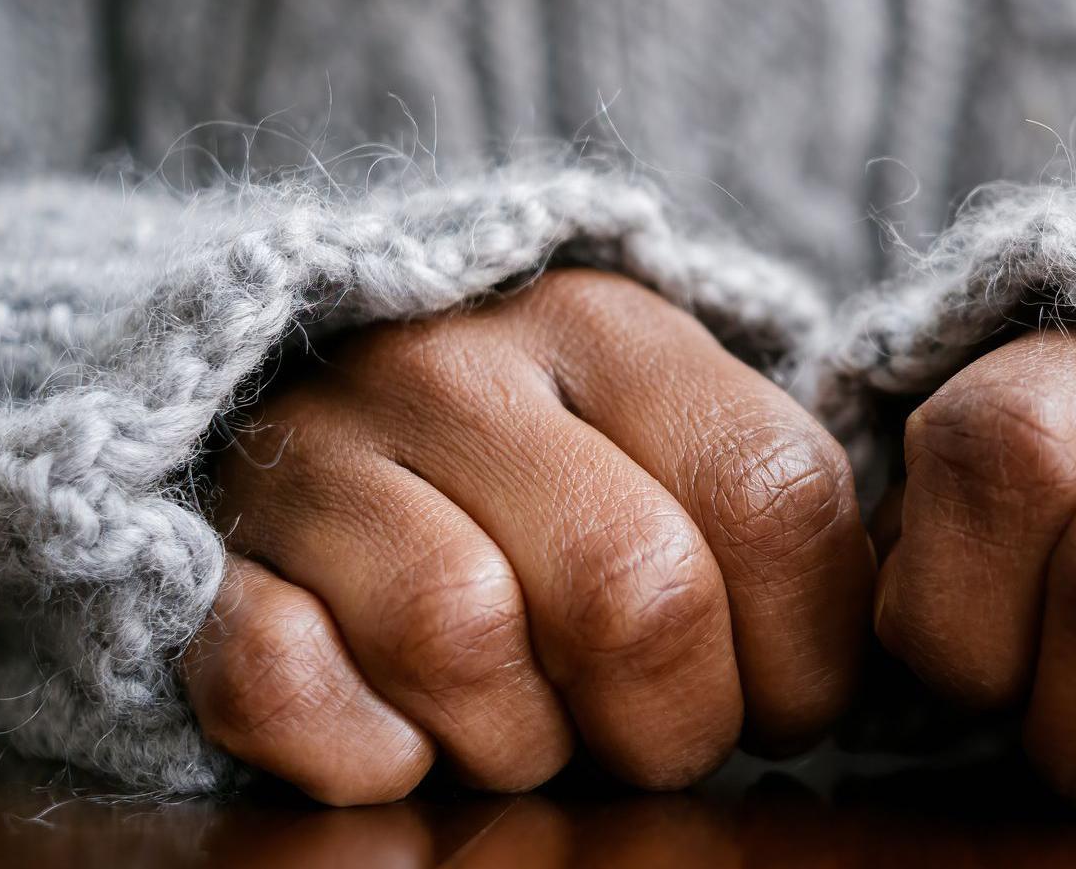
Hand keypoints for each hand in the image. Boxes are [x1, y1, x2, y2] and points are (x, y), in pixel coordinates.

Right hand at [182, 270, 873, 804]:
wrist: (292, 378)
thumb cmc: (539, 451)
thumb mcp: (666, 425)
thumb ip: (761, 503)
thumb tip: (870, 663)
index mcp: (615, 327)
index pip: (773, 499)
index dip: (805, 650)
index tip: (780, 698)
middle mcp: (462, 365)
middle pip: (632, 592)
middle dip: (671, 721)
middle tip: (653, 733)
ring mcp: (318, 448)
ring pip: (460, 635)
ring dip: (519, 740)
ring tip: (529, 727)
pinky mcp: (205, 545)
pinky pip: (281, 679)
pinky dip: (360, 748)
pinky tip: (402, 737)